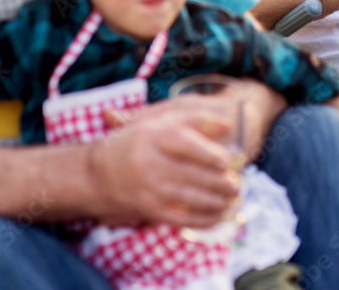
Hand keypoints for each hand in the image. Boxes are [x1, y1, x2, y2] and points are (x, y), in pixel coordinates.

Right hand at [91, 103, 241, 227]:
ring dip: (219, 201)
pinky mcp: (151, 210)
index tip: (228, 161)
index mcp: (153, 136)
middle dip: (221, 181)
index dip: (209, 153)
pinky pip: (183, 218)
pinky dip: (206, 218)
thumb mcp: (160, 122)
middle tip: (238, 182)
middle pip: (193, 174)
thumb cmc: (138, 142)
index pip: (185, 143)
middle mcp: (149, 163)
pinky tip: (221, 214)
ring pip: (191, 198)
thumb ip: (195, 119)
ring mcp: (150, 189)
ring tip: (234, 197)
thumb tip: (230, 124)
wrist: (100, 173)